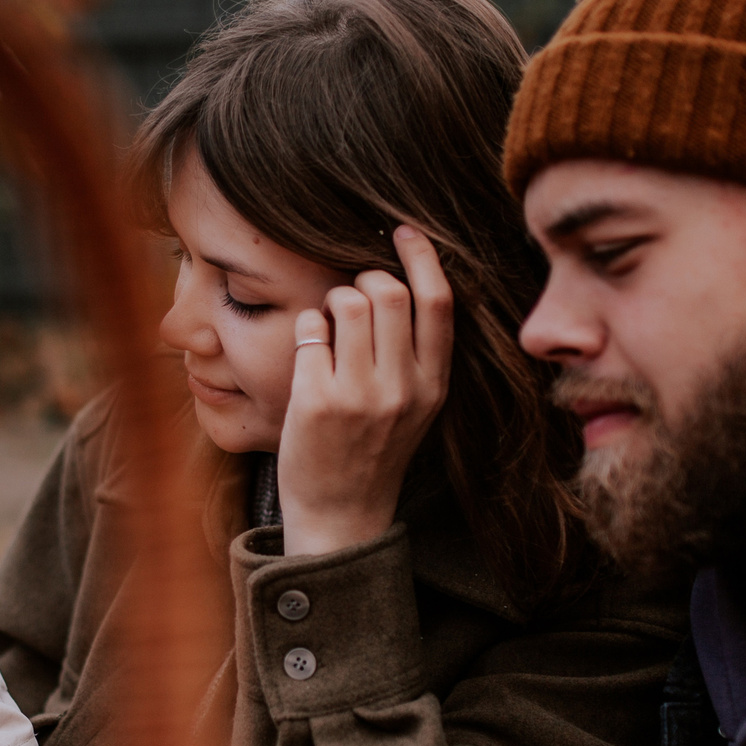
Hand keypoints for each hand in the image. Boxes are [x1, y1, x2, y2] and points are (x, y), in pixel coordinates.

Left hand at [278, 224, 453, 557]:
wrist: (342, 513)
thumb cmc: (374, 451)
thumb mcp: (417, 406)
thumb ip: (416, 353)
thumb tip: (400, 280)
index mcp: (433, 385)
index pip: (438, 303)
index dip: (422, 257)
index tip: (405, 232)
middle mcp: (402, 388)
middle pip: (389, 291)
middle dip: (364, 278)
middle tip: (351, 296)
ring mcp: (359, 394)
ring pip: (348, 301)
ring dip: (331, 299)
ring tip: (329, 325)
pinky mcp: (317, 400)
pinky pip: (310, 328)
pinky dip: (307, 326)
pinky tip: (310, 350)